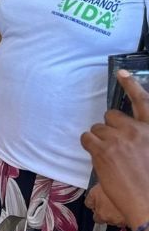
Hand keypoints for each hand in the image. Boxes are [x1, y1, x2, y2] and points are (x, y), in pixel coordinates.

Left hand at [81, 69, 148, 230]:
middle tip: (114, 145)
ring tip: (109, 157)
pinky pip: (87, 138)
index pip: (143, 101)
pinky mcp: (102, 151)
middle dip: (109, 128)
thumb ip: (142, 139)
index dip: (131, 84)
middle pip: (112, 116)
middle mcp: (137, 130)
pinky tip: (98, 157)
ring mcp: (118, 139)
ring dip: (99, 140)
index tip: (121, 72)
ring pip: (97, 129)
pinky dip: (89, 145)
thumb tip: (129, 138)